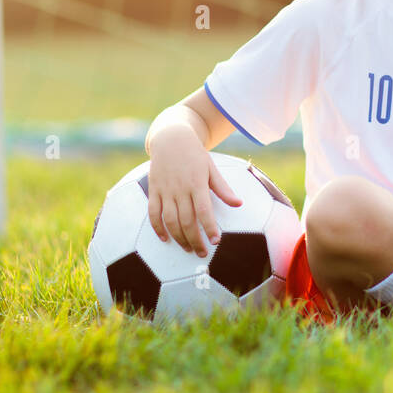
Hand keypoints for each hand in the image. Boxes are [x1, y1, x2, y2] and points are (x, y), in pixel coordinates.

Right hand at [146, 129, 242, 256]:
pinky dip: (157, 228)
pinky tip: (165, 239)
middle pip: (186, 220)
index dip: (209, 227)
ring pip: (170, 220)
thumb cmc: (195, 155)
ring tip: (188, 248)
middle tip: (202, 253)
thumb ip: (223, 188)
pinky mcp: (154, 191)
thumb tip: (239, 204)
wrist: (171, 139)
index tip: (216, 242)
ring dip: (178, 237)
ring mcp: (165, 191)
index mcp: (197, 184)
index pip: (204, 211)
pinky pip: (153, 213)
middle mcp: (180, 189)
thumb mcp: (212, 169)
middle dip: (195, 239)